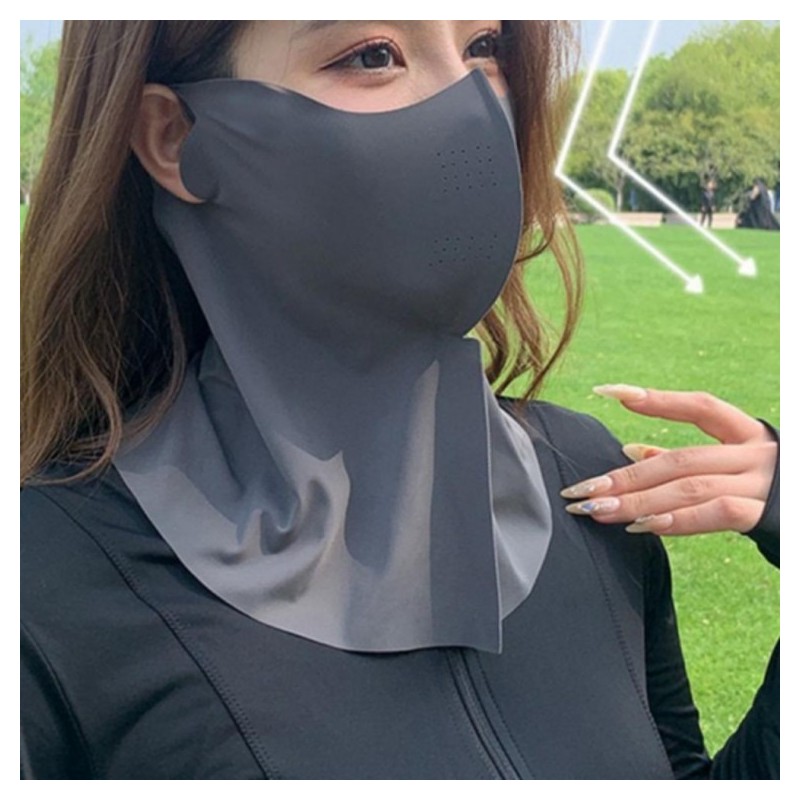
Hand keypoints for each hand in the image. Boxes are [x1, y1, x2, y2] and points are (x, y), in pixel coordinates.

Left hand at [560, 385, 776, 535]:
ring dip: (637, 501)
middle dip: (624, 477)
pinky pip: (717, 514)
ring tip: (598, 511)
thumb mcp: (732, 468)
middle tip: (580, 490)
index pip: (699, 405)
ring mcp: (762, 482)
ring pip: (689, 487)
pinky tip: (643, 526)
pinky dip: (678, 520)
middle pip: (679, 459)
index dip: (654, 398)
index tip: (607, 391)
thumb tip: (630, 449)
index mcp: (747, 433)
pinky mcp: (767, 515)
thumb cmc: (766, 492)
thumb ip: (684, 459)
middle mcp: (755, 452)